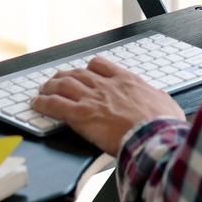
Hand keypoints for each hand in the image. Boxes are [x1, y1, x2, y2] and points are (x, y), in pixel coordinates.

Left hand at [30, 56, 183, 155]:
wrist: (154, 136)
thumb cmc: (162, 125)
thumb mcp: (165, 104)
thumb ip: (156, 99)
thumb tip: (160, 103)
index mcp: (126, 81)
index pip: (100, 65)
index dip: (88, 69)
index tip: (84, 72)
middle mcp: (106, 86)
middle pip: (77, 73)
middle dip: (64, 76)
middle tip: (56, 81)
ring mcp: (92, 98)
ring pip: (63, 84)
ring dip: (50, 87)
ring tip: (42, 91)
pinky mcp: (81, 115)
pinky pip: (55, 105)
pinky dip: (43, 103)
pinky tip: (36, 104)